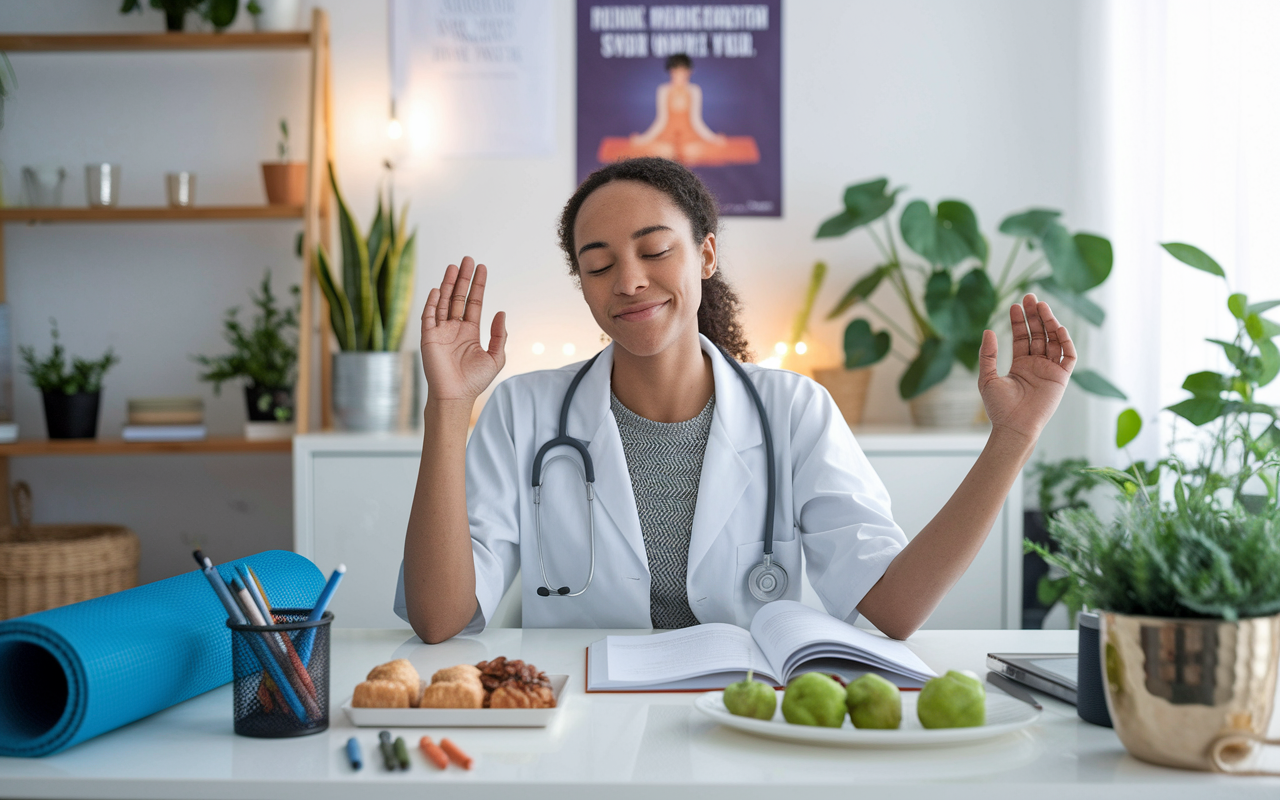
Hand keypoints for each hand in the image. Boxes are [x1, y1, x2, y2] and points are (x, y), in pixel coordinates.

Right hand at [420, 257, 506, 402]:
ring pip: (444, 302)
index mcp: (470, 332)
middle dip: (463, 279)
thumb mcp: (495, 357)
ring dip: (448, 284)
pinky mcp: (428, 338)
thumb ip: (500, 335)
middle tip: (467, 259)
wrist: (455, 397)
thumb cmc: (474, 381)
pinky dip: (432, 303)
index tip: (482, 268)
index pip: (474, 302)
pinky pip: (429, 316)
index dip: (478, 286)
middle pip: (458, 297)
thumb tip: (501, 312)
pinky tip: (437, 289)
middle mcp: (454, 328)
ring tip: (454, 266)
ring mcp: (440, 332)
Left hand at [976, 293, 1074, 443]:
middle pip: (1039, 334)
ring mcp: (1050, 371)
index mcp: (1021, 365)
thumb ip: (988, 355)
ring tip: (1041, 306)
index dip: (1020, 321)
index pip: (1022, 337)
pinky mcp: (1061, 378)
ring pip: (1053, 341)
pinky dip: (1065, 341)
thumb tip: (988, 331)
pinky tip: (1057, 327)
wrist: (1013, 427)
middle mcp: (1037, 365)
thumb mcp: (988, 378)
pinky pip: (1068, 356)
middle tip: (1030, 296)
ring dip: (1049, 323)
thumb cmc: (998, 407)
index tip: (1014, 305)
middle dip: (1035, 316)